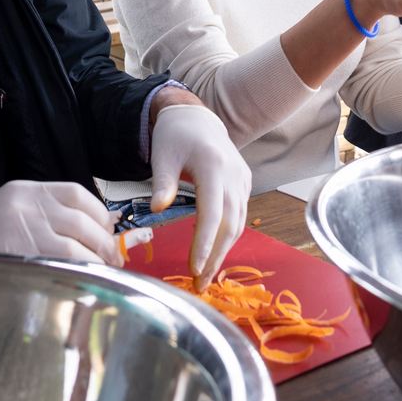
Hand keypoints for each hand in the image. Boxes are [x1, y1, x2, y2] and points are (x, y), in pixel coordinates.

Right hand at [0, 180, 119, 264]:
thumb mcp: (15, 205)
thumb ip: (51, 210)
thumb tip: (100, 225)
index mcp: (28, 190)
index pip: (77, 194)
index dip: (100, 213)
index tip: (109, 230)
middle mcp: (27, 207)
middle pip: (82, 222)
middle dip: (104, 243)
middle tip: (113, 258)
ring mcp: (22, 233)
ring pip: (75, 246)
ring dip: (95, 262)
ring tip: (101, 271)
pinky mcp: (17, 258)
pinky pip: (58, 265)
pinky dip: (77, 273)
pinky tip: (82, 279)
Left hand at [151, 104, 250, 290]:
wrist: (196, 118)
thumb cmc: (174, 136)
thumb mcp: (162, 155)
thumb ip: (163, 183)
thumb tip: (158, 209)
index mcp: (213, 165)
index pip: (213, 212)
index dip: (206, 242)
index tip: (195, 267)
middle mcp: (234, 174)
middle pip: (230, 224)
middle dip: (216, 256)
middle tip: (200, 282)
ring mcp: (242, 179)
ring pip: (239, 223)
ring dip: (224, 251)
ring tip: (206, 274)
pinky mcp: (244, 183)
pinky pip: (240, 215)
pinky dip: (229, 236)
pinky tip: (215, 252)